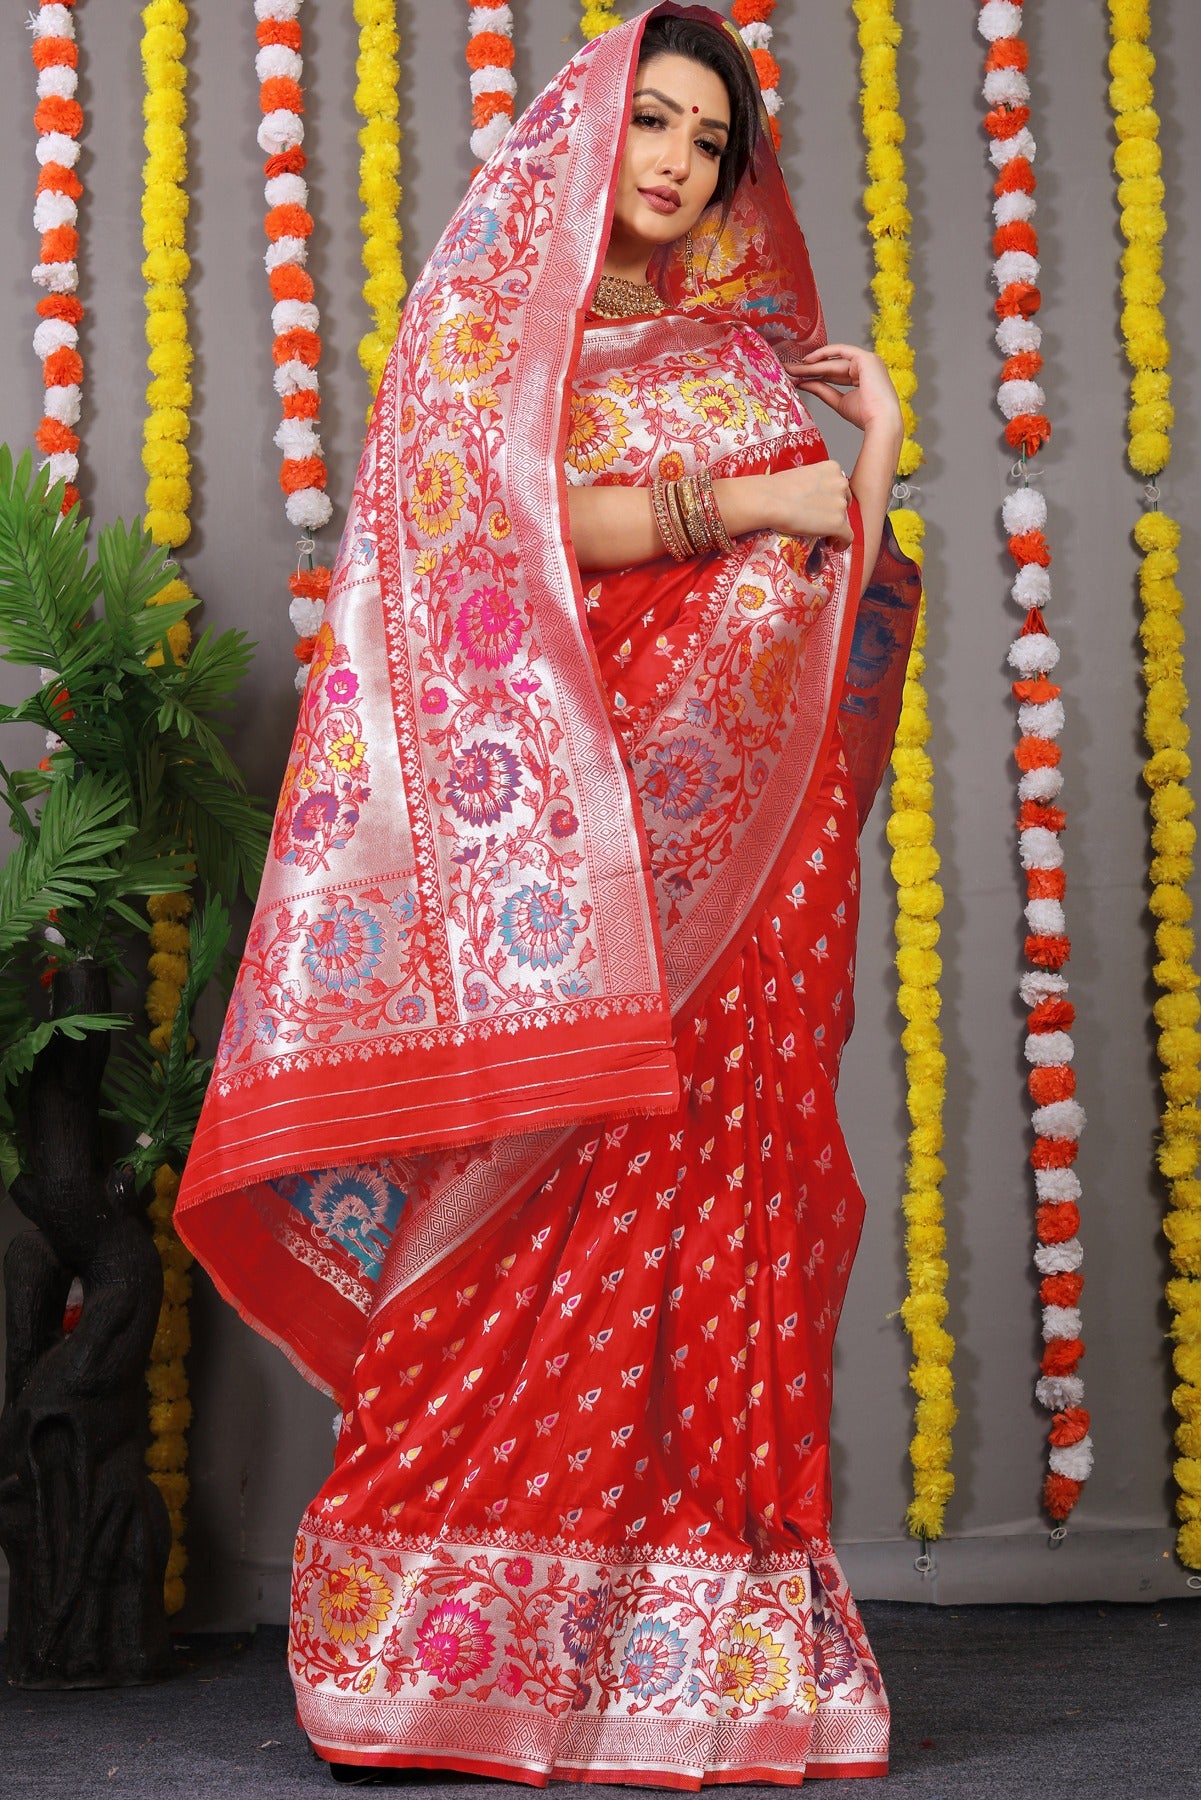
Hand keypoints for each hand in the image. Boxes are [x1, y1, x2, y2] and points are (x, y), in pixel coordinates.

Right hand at [763, 459, 853, 545]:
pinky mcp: (838, 524)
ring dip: (835, 527)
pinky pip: (847, 537)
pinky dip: (842, 543)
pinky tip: (834, 546)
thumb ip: (814, 483)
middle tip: (822, 521)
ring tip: (822, 535)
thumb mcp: (801, 475)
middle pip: (844, 501)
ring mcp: (840, 504)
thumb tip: (812, 496)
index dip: (833, 498)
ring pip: (844, 520)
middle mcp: (841, 483)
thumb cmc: (776, 488)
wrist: (770, 501)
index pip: (839, 485)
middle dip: (835, 511)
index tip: (825, 507)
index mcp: (832, 468)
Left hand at [781, 342, 902, 443]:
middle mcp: (866, 366)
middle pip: (832, 367)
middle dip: (810, 369)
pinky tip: (808, 360)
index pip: (835, 375)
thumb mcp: (839, 402)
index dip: (816, 376)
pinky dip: (823, 353)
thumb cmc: (866, 416)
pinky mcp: (865, 357)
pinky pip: (840, 350)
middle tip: (790, 370)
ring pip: (834, 361)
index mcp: (864, 377)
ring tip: (793, 369)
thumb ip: (823, 390)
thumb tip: (805, 383)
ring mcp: (867, 360)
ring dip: (812, 365)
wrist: (881, 421)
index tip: (799, 379)